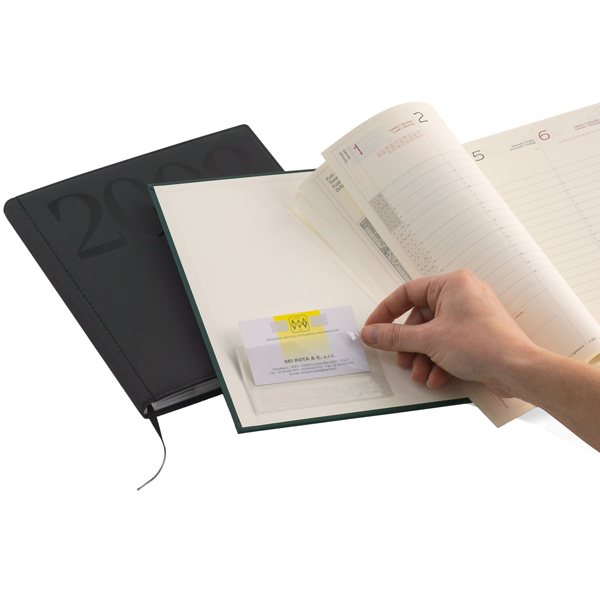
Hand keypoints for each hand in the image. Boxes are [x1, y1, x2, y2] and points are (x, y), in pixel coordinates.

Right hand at [360, 270, 536, 396]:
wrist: (518, 370)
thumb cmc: (485, 345)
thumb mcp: (428, 340)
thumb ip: (394, 337)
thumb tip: (372, 333)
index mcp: (451, 284)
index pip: (407, 292)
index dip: (386, 312)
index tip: (374, 328)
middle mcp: (461, 295)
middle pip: (419, 318)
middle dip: (409, 344)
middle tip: (400, 357)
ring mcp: (470, 315)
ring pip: (432, 334)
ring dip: (422, 356)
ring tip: (420, 372)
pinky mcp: (476, 334)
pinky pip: (447, 343)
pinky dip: (438, 360)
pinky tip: (437, 376)